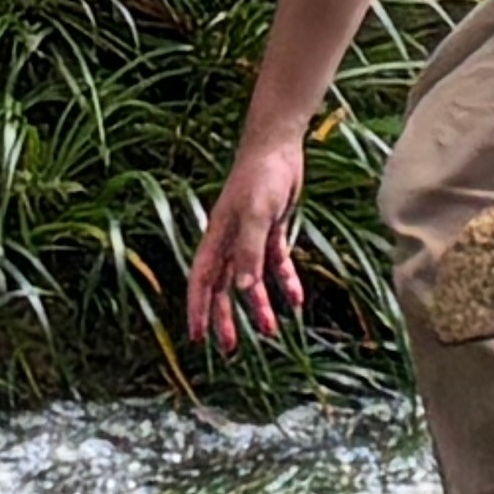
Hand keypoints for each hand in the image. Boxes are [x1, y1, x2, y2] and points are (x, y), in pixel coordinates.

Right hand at [186, 135, 309, 351]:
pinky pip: (275, 263)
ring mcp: (250, 235)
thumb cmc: (262, 176)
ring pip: (250, 279)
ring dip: (258, 305)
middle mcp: (230, 240)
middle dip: (225, 317)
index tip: (198, 336)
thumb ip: (249, 251)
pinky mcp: (270, 229)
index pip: (202, 279)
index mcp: (218, 237)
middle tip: (230, 348)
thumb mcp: (256, 214)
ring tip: (270, 331)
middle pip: (223, 286)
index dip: (198, 308)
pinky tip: (295, 299)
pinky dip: (284, 281)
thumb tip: (241, 289)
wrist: (279, 145)